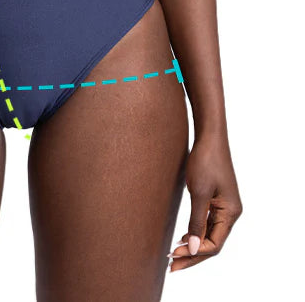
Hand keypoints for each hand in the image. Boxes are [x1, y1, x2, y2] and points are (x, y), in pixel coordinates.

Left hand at [168, 130, 242, 272]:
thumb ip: (196, 222)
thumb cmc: (205, 161)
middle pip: (213, 243)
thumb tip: (193, 249)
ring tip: (174, 255)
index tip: (174, 256)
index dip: (195, 254)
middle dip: (193, 255)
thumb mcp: (199, 193)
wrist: (209, 136)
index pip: (214, 244)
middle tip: (171, 266)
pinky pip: (208, 224)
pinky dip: (196, 233)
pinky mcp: (217, 200)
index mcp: (231, 213)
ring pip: (210, 235)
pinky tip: (183, 238)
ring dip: (193, 245)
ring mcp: (225, 207)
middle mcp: (231, 213)